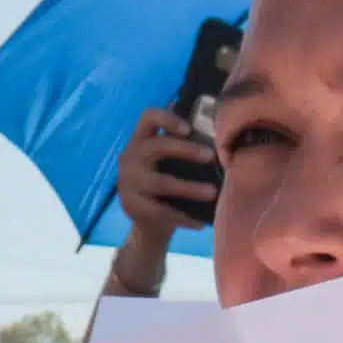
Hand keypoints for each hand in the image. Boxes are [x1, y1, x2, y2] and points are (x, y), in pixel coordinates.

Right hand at [104, 107, 215, 295]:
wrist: (148, 224)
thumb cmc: (167, 185)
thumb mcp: (171, 162)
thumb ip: (183, 143)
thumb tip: (214, 125)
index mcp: (140, 139)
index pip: (148, 117)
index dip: (167, 118)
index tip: (189, 129)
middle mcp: (130, 156)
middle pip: (156, 146)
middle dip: (186, 150)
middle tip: (211, 156)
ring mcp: (127, 182)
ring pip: (162, 182)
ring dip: (190, 188)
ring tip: (213, 193)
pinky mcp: (131, 205)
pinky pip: (160, 211)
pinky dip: (183, 217)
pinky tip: (201, 223)